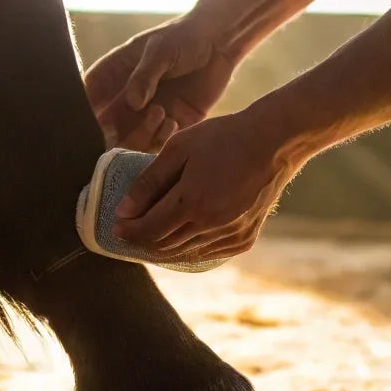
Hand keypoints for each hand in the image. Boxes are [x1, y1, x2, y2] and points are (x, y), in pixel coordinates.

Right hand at [84, 16, 239, 150]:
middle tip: (121, 133)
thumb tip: (132, 103)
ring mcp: (149, 112)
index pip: (89, 95)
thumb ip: (145, 76)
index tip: (89, 120)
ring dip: (141, 135)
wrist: (220, 43)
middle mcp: (128, 97)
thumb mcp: (162, 51)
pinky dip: (162, 140)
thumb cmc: (185, 37)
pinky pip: (159, 143)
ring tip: (160, 113)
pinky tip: (172, 122)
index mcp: (116, 73)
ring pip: (131, 139)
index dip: (84, 111)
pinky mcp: (172, 123)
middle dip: (110, 133)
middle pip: (107, 125)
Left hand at [111, 109, 306, 264]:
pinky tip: (182, 239)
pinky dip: (191, 250)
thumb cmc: (223, 137)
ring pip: (186, 253)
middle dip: (142, 242)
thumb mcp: (179, 148)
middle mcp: (211, 225)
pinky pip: (209, 253)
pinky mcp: (245, 238)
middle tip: (130, 232)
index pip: (149, 230)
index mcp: (191, 202)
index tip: (116, 226)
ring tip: (151, 236)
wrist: (273, 142)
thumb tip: (124, 210)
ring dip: (164, 248)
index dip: (129, 231)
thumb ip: (149, 182)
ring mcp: (230, 234)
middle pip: (165, 246)